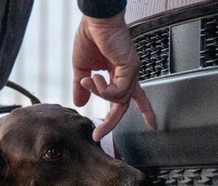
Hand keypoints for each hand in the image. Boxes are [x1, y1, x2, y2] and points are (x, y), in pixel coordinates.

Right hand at [72, 11, 156, 141]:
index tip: (137, 126)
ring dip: (100, 95)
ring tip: (87, 80)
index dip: (134, 112)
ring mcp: (131, 71)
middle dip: (111, 122)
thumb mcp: (81, 68)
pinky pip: (118, 92)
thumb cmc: (90, 36)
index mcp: (119, 73)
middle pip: (124, 104)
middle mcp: (128, 74)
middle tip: (98, 134)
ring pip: (119, 99)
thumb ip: (83, 87)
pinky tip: (94, 78)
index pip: (130, 97)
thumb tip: (80, 103)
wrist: (94, 20)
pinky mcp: (130, 68)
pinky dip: (104, 90)